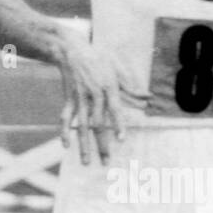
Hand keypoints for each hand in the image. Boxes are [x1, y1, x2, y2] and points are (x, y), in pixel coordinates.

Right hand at [56, 33, 126, 165]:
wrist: (72, 50)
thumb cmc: (99, 58)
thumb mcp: (117, 68)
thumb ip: (131, 86)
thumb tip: (148, 97)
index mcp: (108, 88)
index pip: (115, 110)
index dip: (118, 125)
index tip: (121, 140)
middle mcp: (94, 95)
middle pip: (98, 124)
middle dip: (102, 145)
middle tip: (106, 162)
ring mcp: (80, 98)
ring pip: (81, 126)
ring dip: (84, 146)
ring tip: (85, 163)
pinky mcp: (69, 99)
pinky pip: (66, 118)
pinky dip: (65, 131)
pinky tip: (66, 145)